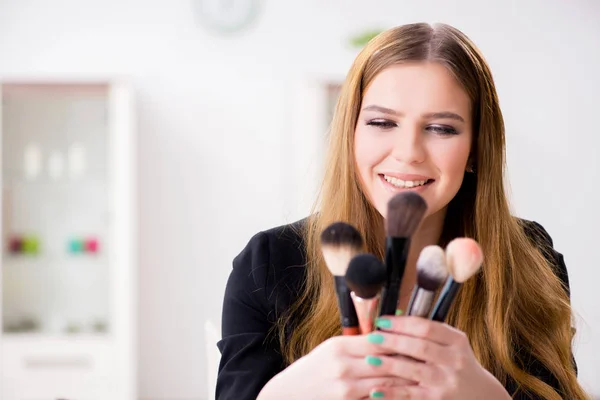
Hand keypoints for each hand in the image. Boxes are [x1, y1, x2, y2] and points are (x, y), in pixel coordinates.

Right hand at [257, 334, 413, 399]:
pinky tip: (405, 393)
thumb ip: (356, 344)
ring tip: (424, 375)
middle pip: (386, 360)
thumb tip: (384, 334)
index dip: (400, 339)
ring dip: (406, 379)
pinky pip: (377, 398)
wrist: (290, 394)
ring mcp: (346, 387)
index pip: (378, 339)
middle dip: (409, 359)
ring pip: (385, 380)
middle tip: (430, 358)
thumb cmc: (312, 370)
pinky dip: (392, 395)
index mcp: (339, 346)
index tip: (418, 338)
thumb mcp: (330, 350)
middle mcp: (343, 365)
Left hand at [363, 316, 511, 398]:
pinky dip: (392, 392)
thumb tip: (394, 318)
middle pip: (420, 347)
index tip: (383, 320)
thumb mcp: (453, 344)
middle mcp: (454, 360)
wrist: (481, 395)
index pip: (427, 327)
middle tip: (372, 336)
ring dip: (390, 365)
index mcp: (456, 341)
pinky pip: (411, 395)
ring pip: (414, 370)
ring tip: (370, 359)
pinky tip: (376, 390)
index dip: (402, 323)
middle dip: (393, 340)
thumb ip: (430, 333)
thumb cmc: (459, 365)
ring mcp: (446, 382)